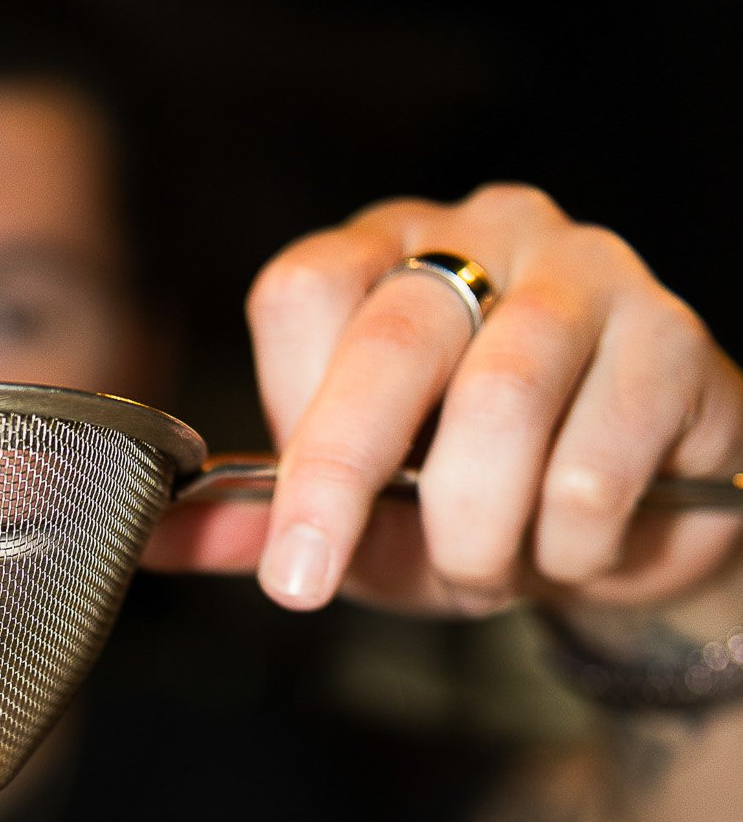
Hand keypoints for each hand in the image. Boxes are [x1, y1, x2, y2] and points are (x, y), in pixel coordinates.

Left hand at [144, 186, 742, 622]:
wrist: (627, 531)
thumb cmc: (475, 505)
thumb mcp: (357, 524)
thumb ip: (258, 527)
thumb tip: (148, 536)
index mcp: (382, 260)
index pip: (302, 291)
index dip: (290, 415)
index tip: (289, 524)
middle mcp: (481, 238)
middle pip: (393, 337)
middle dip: (337, 478)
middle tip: (309, 583)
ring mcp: (586, 274)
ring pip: (504, 398)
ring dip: (475, 528)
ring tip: (485, 570)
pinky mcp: (672, 338)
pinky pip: (599, 459)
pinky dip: (568, 543)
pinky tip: (572, 548)